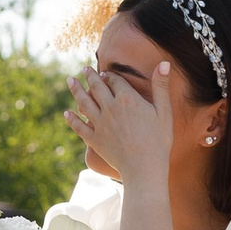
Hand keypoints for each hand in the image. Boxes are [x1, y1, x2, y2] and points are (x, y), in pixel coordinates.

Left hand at [68, 57, 177, 188]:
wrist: (144, 167)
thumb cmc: (158, 140)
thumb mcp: (164, 111)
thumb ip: (161, 86)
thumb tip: (164, 62)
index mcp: (127, 98)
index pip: (114, 80)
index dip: (110, 75)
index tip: (106, 73)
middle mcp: (110, 108)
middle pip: (97, 87)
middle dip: (90, 76)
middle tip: (84, 69)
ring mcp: (100, 124)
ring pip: (84, 102)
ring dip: (76, 90)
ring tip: (70, 81)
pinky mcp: (94, 139)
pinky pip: (79, 126)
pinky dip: (71, 119)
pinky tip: (66, 113)